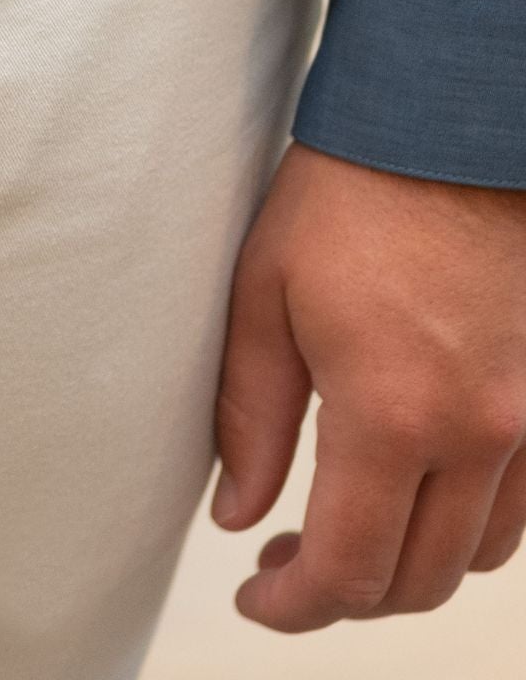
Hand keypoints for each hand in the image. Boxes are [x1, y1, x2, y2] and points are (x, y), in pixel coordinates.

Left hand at [213, 141, 525, 630]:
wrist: (450, 126)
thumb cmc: (347, 197)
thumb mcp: (264, 293)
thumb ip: (248, 416)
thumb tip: (237, 515)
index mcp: (392, 414)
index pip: (350, 569)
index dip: (296, 607)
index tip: (258, 599)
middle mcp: (481, 435)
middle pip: (418, 580)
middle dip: (345, 595)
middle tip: (284, 564)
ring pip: (479, 555)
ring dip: (409, 563)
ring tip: (342, 527)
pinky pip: (524, 507)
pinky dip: (468, 524)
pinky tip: (411, 486)